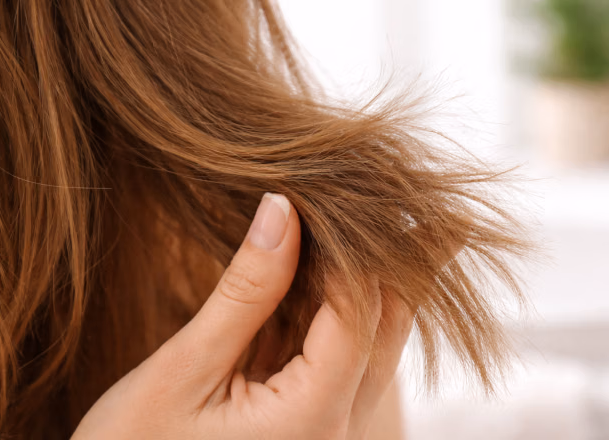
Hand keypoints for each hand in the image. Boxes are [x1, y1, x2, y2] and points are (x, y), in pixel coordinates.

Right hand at [72, 193, 412, 438]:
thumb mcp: (183, 372)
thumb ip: (244, 293)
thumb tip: (283, 211)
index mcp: (312, 420)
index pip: (358, 313)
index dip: (353, 248)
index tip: (341, 189)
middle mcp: (336, 430)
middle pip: (386, 328)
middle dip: (400, 264)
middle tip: (426, 207)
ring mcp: (326, 431)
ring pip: (369, 344)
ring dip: (371, 285)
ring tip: (386, 227)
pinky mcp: (306, 426)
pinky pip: (337, 360)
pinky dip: (335, 313)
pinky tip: (329, 272)